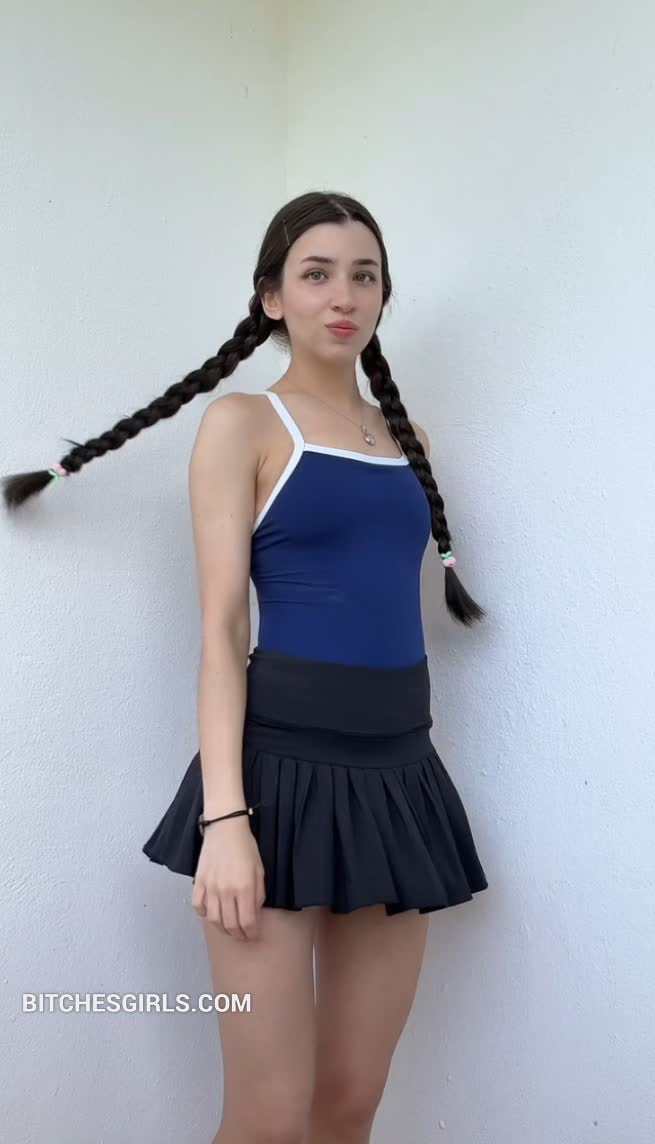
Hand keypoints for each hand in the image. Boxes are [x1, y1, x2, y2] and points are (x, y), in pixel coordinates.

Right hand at [191, 816, 265, 940]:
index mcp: (244, 888)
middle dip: (238, 935)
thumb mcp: (260, 870)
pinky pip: (198, 906)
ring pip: (213, 919)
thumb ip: (259, 894)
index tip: (254, 935)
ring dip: (222, 928)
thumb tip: (255, 913)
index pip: (247, 922)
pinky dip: (204, 915)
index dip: (251, 933)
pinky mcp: (199, 882)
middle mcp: (225, 891)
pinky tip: (211, 914)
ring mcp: (210, 887)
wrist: (225, 828)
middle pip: (230, 925)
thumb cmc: (246, 847)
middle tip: (243, 936)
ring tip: (229, 928)